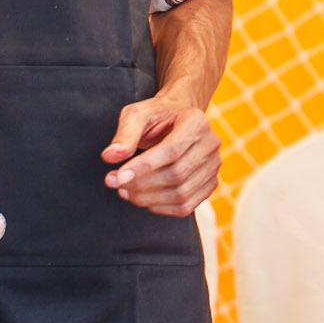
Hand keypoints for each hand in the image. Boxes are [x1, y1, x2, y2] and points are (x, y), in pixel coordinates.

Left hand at [101, 93, 220, 215]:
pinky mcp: (209, 184)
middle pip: (177, 175)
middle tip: (116, 182)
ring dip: (148, 199)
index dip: (144, 167)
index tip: (118, 176)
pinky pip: (186, 206)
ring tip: (125, 190)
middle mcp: (211, 144)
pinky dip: (160, 207)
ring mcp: (213, 166)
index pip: (172, 150)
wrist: (176, 121)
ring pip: (181, 194)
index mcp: (196, 121)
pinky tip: (144, 197)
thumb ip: (124, 134)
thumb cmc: (156, 116)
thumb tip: (110, 156)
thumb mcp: (137, 115)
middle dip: (142, 184)